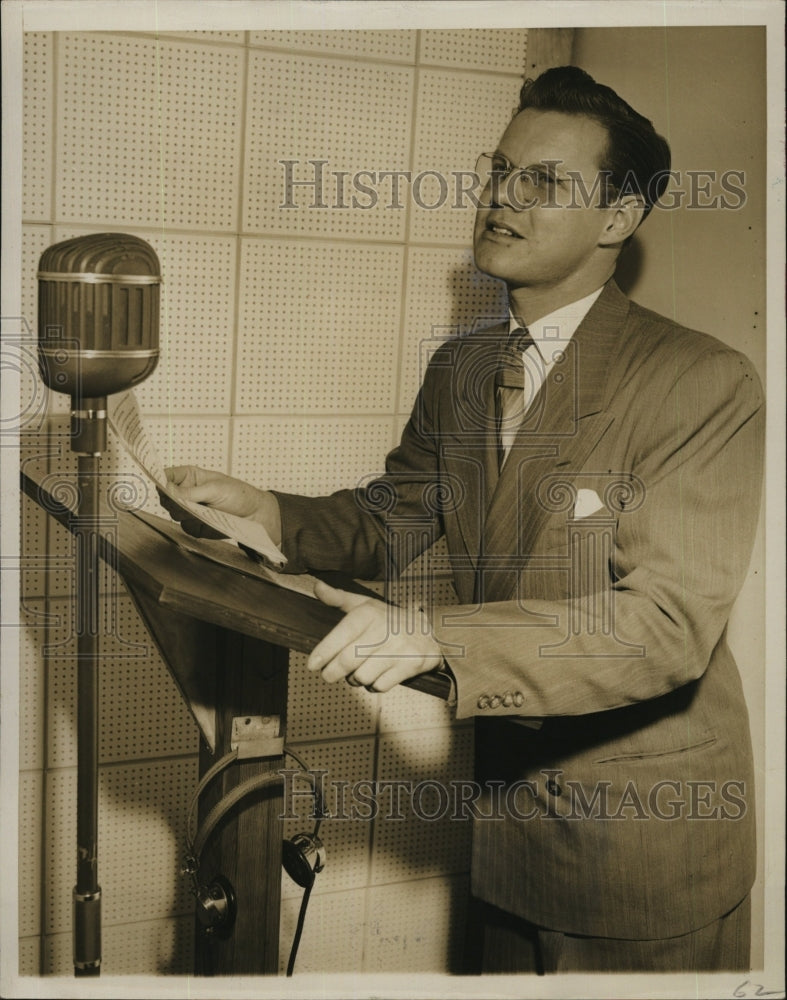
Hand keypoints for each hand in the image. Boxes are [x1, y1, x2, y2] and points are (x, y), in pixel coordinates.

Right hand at [159, 465, 281, 544]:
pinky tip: (209, 520)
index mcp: (189, 476)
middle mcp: (185, 492)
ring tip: (205, 510)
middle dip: (174, 501)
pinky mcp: (195, 525)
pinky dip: (195, 525)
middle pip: (165, 498)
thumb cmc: (238, 494)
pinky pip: (185, 527)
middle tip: (188, 503)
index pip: (166, 476)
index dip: (160, 480)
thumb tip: (169, 491)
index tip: (162, 487)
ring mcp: (189, 510)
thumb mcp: (216, 489)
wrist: (254, 516)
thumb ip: (191, 492)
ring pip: (173, 514)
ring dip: (186, 514)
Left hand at [307, 581, 442, 691]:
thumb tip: (317, 587)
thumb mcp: (366, 605)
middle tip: (329, 675)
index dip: (324, 651)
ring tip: (356, 673)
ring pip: (362, 676)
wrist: (431, 632)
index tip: (312, 665)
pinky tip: (375, 677)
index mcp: (370, 613)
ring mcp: (399, 648)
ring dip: (355, 680)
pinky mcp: (410, 664)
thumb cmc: (389, 620)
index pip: (343, 634)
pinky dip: (373, 686)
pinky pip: (380, 685)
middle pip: (348, 660)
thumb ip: (339, 598)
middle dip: (333, 672)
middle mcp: (384, 629)